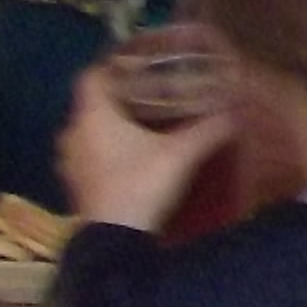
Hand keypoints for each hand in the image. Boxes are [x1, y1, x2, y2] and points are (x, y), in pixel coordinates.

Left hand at [57, 62, 235, 235]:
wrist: (115, 241)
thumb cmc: (141, 184)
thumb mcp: (182, 154)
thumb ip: (208, 129)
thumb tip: (235, 109)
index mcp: (93, 116)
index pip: (91, 76)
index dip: (111, 66)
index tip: (136, 66)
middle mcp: (74, 134)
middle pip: (90, 105)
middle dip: (116, 100)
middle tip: (148, 98)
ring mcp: (70, 163)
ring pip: (87, 134)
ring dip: (107, 130)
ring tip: (139, 129)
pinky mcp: (75, 186)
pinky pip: (88, 158)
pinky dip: (104, 154)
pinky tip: (129, 161)